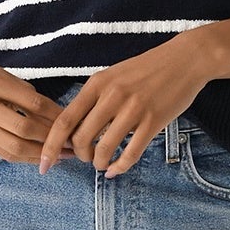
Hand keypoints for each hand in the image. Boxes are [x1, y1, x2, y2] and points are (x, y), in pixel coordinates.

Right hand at [0, 60, 80, 163]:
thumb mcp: (3, 74)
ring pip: (15, 146)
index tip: (73, 122)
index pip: (33, 103)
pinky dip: (26, 158)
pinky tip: (42, 158)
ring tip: (63, 155)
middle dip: (52, 138)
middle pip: (25, 128)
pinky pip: (4, 154)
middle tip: (73, 143)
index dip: (56, 115)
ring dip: (42, 153)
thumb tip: (58, 117)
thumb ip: (26, 94)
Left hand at [37, 38, 211, 176]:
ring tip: (102, 165)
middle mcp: (112, 96)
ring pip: (105, 149)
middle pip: (81, 138)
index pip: (64, 120)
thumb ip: (94, 98)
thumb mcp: (113, 76)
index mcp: (97, 84)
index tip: (43, 163)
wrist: (185, 59)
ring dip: (99, 163)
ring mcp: (134, 109)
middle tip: (86, 159)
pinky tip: (116, 170)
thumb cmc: (147, 69)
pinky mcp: (154, 120)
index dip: (50, 145)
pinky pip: (131, 153)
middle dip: (79, 156)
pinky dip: (120, 167)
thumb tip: (74, 128)